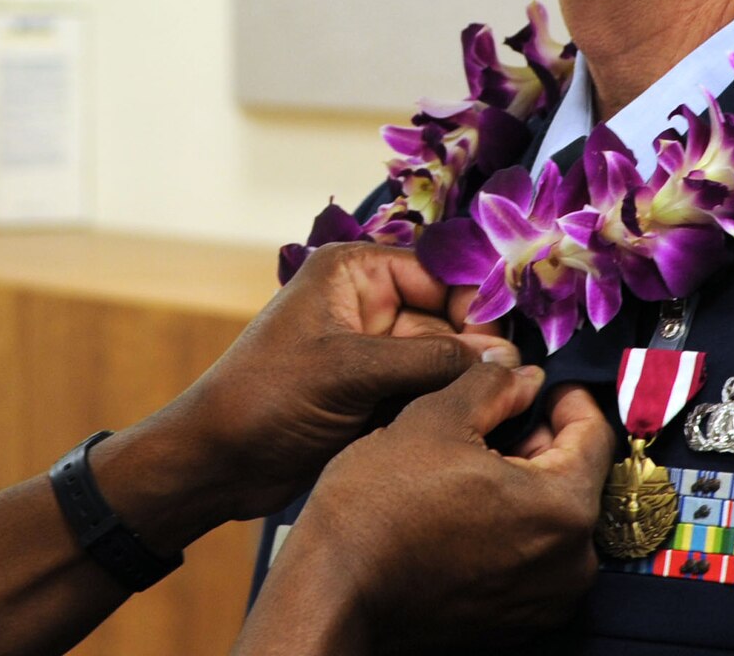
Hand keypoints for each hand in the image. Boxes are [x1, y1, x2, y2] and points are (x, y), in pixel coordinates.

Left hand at [138, 243, 507, 530]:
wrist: (217, 461)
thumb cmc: (266, 398)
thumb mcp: (349, 371)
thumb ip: (429, 359)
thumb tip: (503, 355)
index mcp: (353, 272)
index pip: (438, 271)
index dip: (477, 302)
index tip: (509, 342)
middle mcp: (366, 303)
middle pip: (448, 315)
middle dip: (478, 347)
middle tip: (515, 382)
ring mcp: (371, 350)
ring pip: (443, 357)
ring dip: (465, 380)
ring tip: (501, 405)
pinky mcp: (373, 392)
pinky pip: (426, 390)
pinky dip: (445, 404)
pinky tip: (471, 421)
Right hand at [256, 361, 615, 652]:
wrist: (334, 589)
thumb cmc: (378, 507)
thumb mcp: (436, 418)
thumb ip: (493, 385)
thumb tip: (523, 376)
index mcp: (564, 508)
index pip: (594, 434)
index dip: (564, 397)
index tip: (539, 384)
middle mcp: (570, 564)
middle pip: (572, 478)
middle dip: (536, 441)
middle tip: (490, 419)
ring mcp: (544, 600)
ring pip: (548, 519)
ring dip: (519, 485)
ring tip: (465, 463)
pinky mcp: (514, 622)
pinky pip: (527, 557)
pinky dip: (506, 527)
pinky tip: (458, 508)